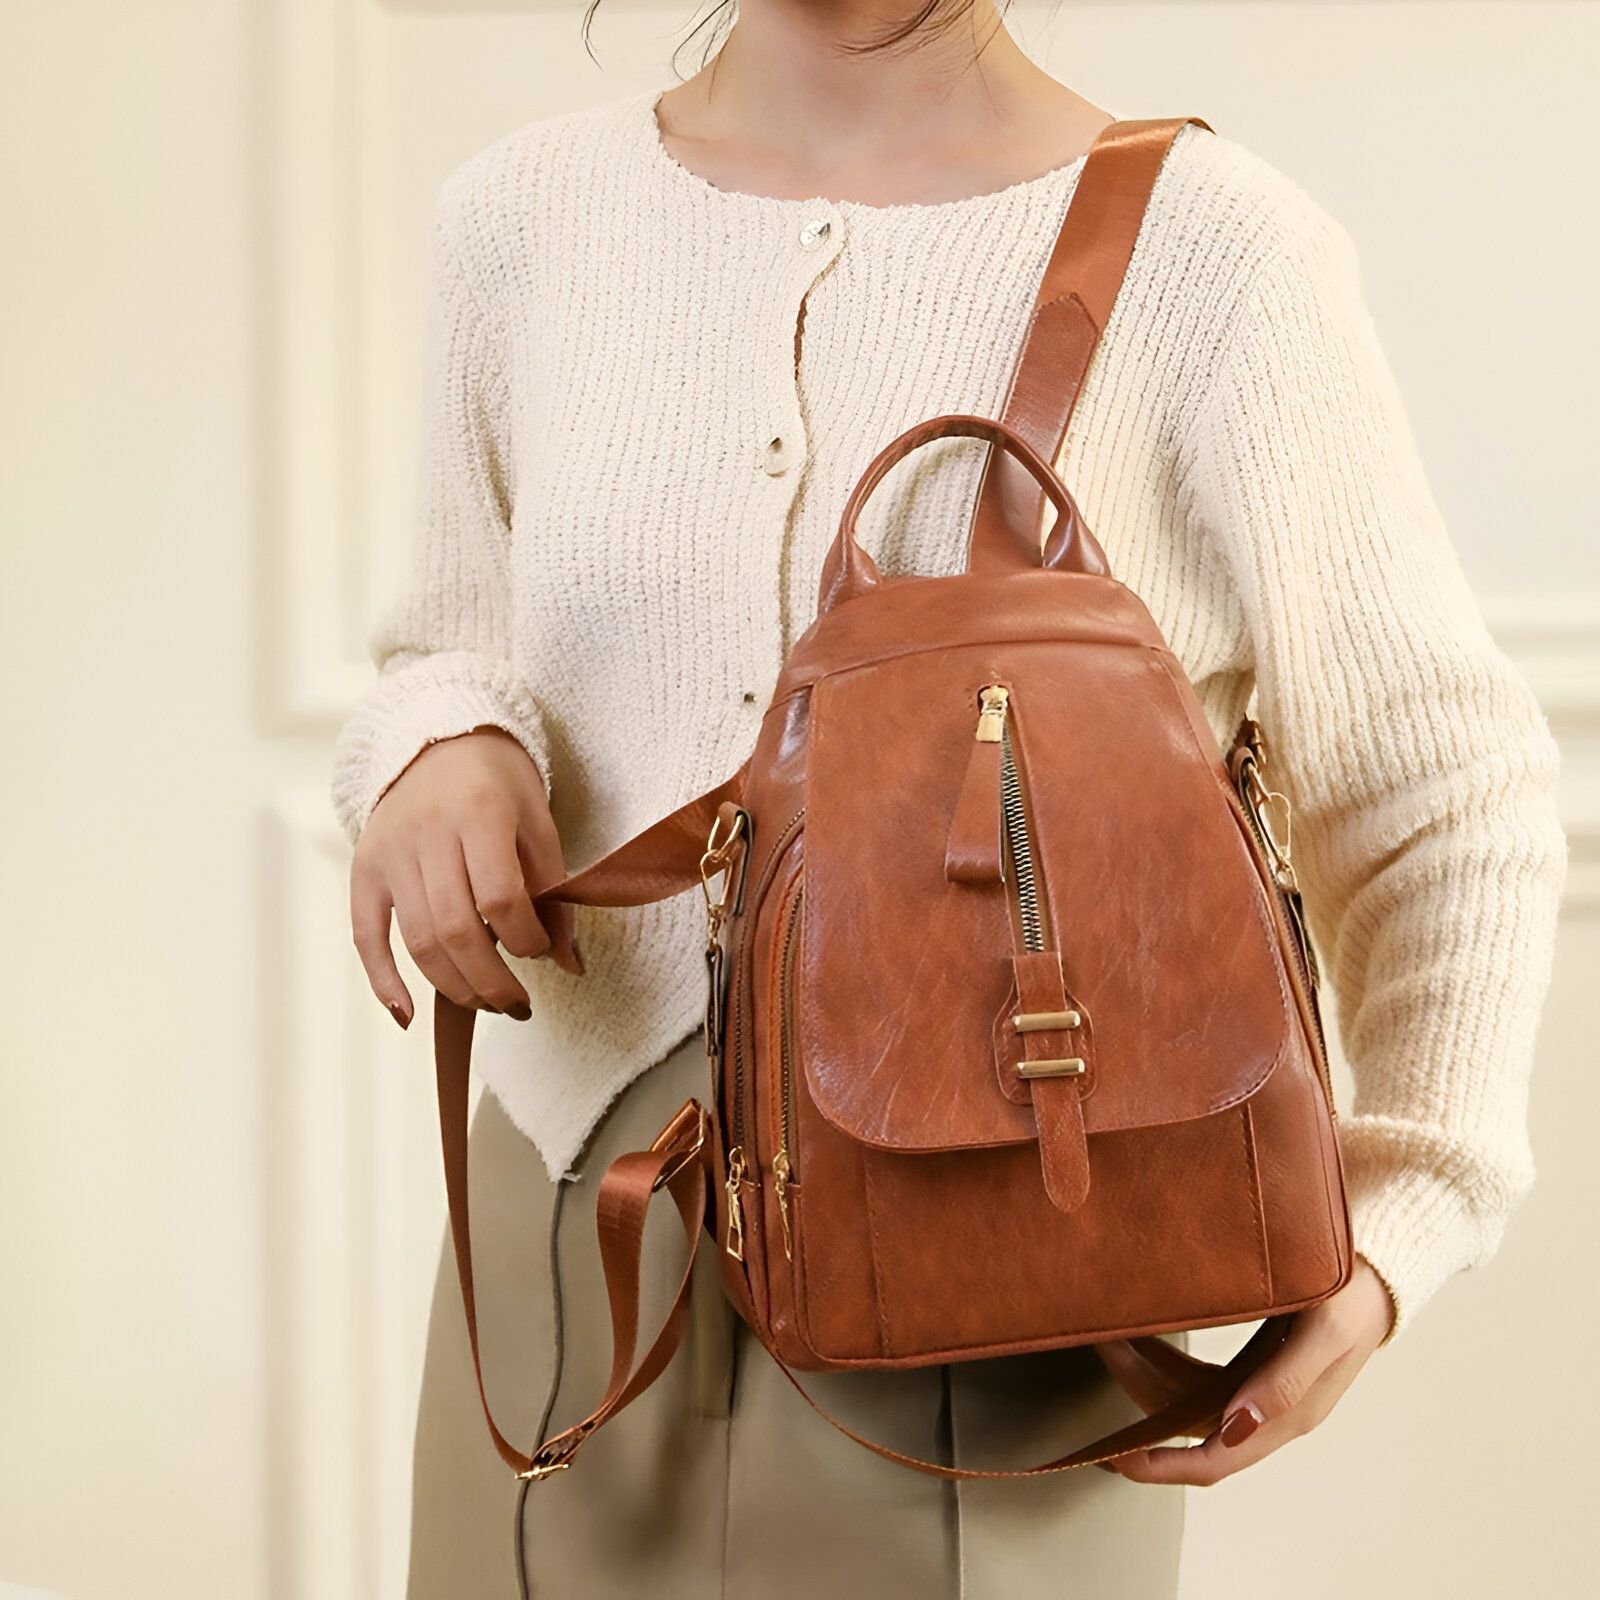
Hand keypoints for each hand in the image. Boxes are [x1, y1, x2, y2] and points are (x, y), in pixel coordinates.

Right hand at [350, 728, 580, 1028]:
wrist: (439, 740)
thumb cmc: (500, 785)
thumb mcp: (538, 824)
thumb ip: (554, 893)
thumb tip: (569, 964)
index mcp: (479, 813)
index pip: (500, 896)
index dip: (526, 938)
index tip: (542, 951)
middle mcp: (427, 833)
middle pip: (455, 929)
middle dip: (491, 982)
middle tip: (518, 1006)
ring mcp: (389, 853)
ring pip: (417, 940)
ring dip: (454, 987)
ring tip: (487, 1003)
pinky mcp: (364, 869)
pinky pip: (366, 934)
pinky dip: (383, 980)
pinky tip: (407, 1015)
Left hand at [1096, 1256, 1396, 1485]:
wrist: (1378, 1276)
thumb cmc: (1354, 1302)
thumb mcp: (1324, 1333)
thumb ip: (1284, 1382)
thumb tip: (1235, 1430)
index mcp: (1286, 1416)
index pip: (1215, 1461)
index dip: (1163, 1466)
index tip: (1118, 1458)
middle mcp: (1265, 1410)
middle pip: (1186, 1420)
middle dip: (1137, 1388)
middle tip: (1100, 1343)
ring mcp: (1255, 1388)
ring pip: (1184, 1394)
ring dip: (1144, 1366)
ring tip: (1109, 1328)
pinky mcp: (1250, 1362)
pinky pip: (1195, 1369)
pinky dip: (1163, 1351)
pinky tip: (1141, 1326)